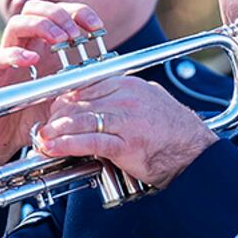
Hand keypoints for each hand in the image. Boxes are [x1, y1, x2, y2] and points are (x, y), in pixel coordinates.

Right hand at [0, 1, 107, 189]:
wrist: (3, 138)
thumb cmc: (32, 114)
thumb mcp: (66, 96)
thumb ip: (84, 82)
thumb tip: (115, 74)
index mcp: (43, 46)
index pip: (58, 14)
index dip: (78, 13)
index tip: (96, 26)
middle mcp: (24, 46)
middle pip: (35, 9)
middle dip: (59, 14)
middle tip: (75, 33)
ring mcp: (6, 58)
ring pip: (17, 24)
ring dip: (41, 26)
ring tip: (59, 40)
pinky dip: (16, 55)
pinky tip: (32, 60)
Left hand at [34, 75, 215, 187]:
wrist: (194, 153)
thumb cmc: (171, 131)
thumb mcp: (147, 100)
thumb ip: (123, 96)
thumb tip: (98, 99)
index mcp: (127, 84)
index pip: (84, 85)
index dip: (63, 99)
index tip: (53, 111)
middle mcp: (124, 98)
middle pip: (76, 102)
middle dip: (55, 117)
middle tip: (45, 129)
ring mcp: (125, 120)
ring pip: (78, 120)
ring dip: (54, 132)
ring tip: (43, 140)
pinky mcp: (125, 144)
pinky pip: (88, 141)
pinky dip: (66, 145)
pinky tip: (53, 148)